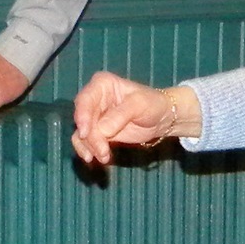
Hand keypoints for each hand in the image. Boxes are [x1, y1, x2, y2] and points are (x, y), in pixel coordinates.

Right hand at [71, 71, 199, 163]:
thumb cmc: (152, 103)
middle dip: (89, 137)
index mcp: (102, 85)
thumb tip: (102, 130)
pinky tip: (100, 159)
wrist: (162, 118)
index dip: (82, 116)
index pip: (85, 99)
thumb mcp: (139, 104)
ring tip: (104, 157)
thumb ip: (120, 115)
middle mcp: (94, 99)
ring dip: (90, 147)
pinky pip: (87, 142)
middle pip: (82, 119)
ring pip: (82, 133)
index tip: (85, 133)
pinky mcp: (98, 132)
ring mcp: (94, 117)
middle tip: (102, 151)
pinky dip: (90, 151)